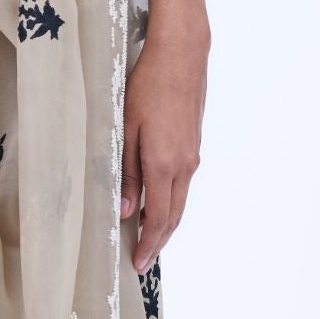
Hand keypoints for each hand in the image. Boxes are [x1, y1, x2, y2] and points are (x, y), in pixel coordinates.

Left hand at [119, 26, 206, 272]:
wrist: (181, 56)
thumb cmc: (148, 86)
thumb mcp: (126, 129)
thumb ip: (126, 173)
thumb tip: (127, 210)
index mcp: (164, 164)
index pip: (158, 218)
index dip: (148, 244)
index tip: (138, 263)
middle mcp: (183, 166)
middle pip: (173, 217)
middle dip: (158, 241)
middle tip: (143, 259)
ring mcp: (192, 156)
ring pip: (180, 202)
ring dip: (165, 224)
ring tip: (148, 238)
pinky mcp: (193, 146)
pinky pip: (182, 185)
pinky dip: (171, 203)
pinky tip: (158, 203)